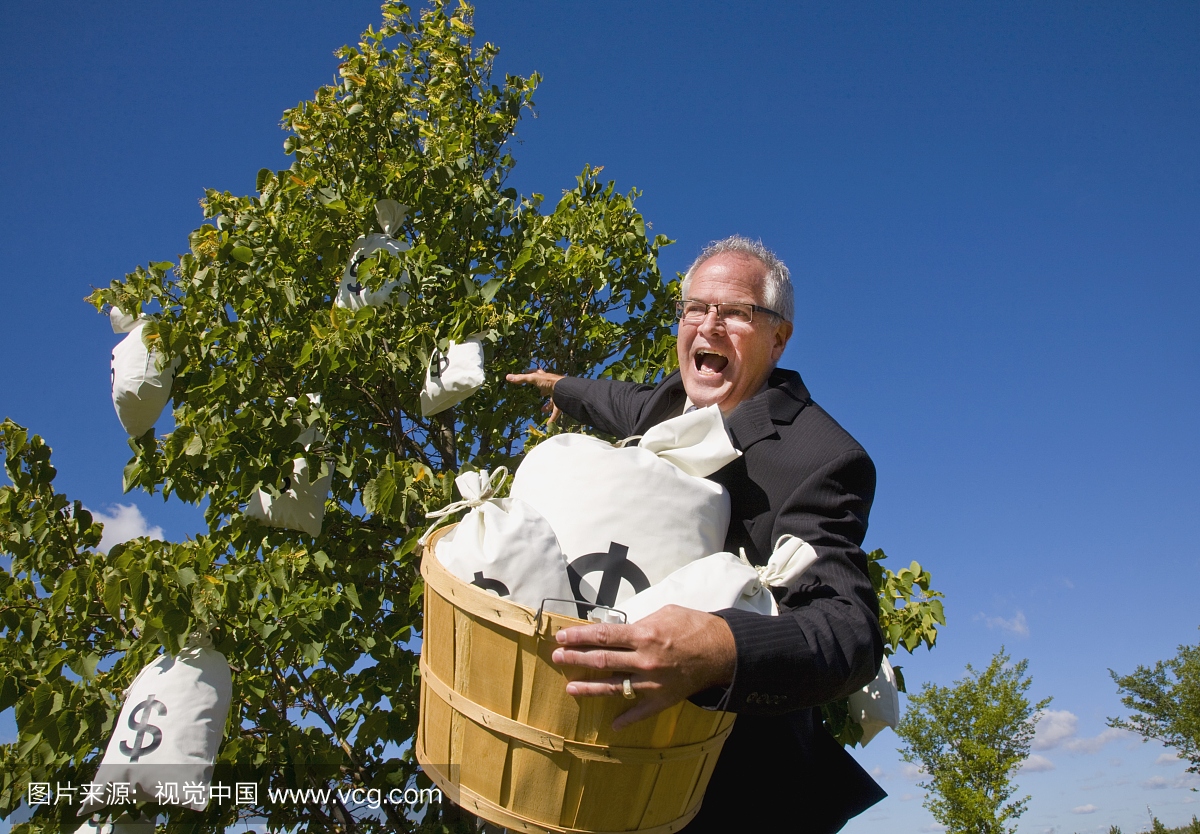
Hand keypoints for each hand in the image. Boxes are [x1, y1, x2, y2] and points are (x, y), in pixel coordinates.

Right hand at [506, 368, 564, 421]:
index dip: (533, 374)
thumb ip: (521, 378)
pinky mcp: (561, 404)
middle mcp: (552, 386)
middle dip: (543, 391)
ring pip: (552, 401)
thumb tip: (507, 377)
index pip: (538, 374)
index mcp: (545, 378)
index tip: (528, 374)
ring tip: (542, 410)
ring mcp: (557, 395)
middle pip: (547, 388)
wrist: (565, 389)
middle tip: (540, 394)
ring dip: (547, 406)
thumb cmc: (549, 381)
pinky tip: (548, 424)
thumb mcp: (533, 379)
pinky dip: (552, 418)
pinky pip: (556, 412)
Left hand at [551, 605, 736, 730]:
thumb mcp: (666, 612)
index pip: (603, 635)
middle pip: (601, 660)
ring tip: (569, 688)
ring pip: (613, 687)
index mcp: (643, 635)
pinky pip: (640, 711)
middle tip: (557, 657)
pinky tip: (612, 723)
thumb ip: (641, 622)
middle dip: (575, 659)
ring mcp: (652, 682)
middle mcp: (643, 660)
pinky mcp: (663, 699)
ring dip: (589, 688)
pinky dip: (626, 718)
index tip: (561, 637)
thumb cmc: (694, 626)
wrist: (723, 650)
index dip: (579, 636)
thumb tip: (621, 629)